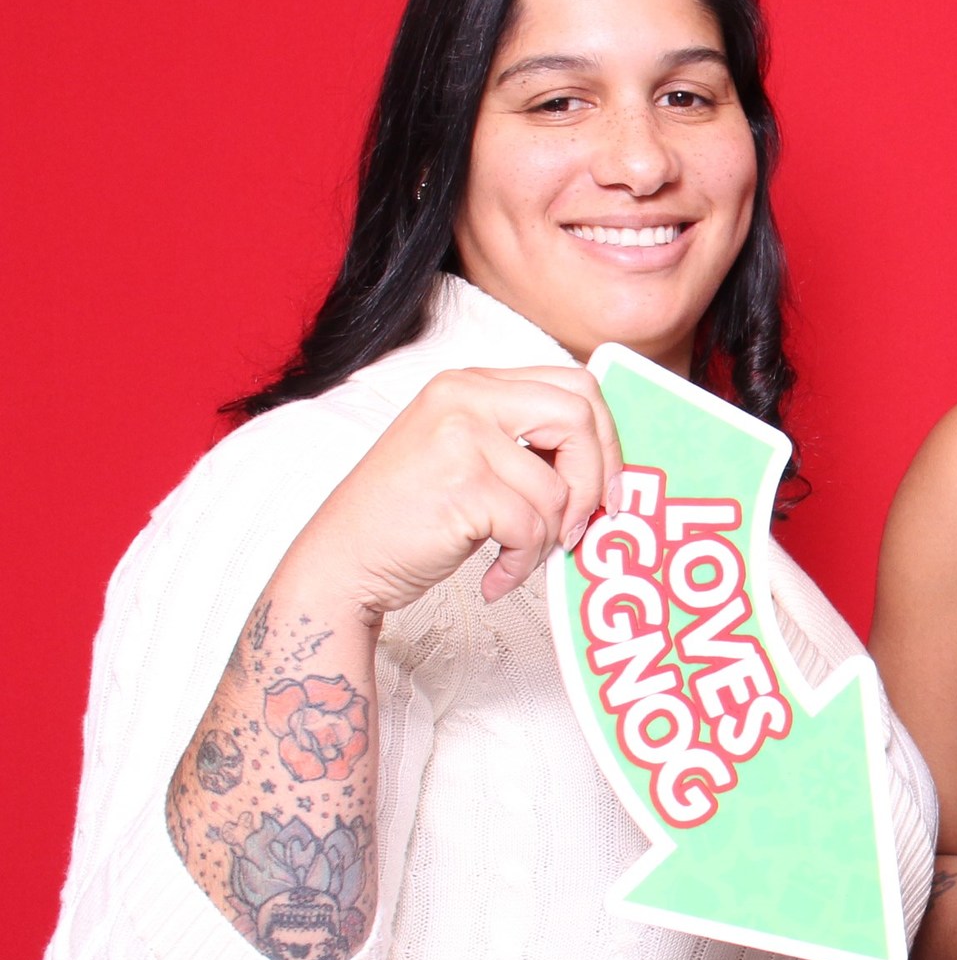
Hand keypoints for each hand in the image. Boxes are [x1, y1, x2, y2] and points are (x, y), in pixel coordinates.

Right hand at [289, 366, 620, 612]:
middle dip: (596, 481)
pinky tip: (497, 576)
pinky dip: (522, 564)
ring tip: (516, 556)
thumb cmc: (413, 518)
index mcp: (473, 382)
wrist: (343, 562)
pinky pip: (532, 527)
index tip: (610, 487)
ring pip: (557, 489)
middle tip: (583, 526)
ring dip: (548, 538)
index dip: (608, 440)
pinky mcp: (461, 484)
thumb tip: (609, 466)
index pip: (576, 386)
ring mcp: (460, 436)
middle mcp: (465, 395)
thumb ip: (527, 445)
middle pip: (580, 419)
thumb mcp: (471, 456)